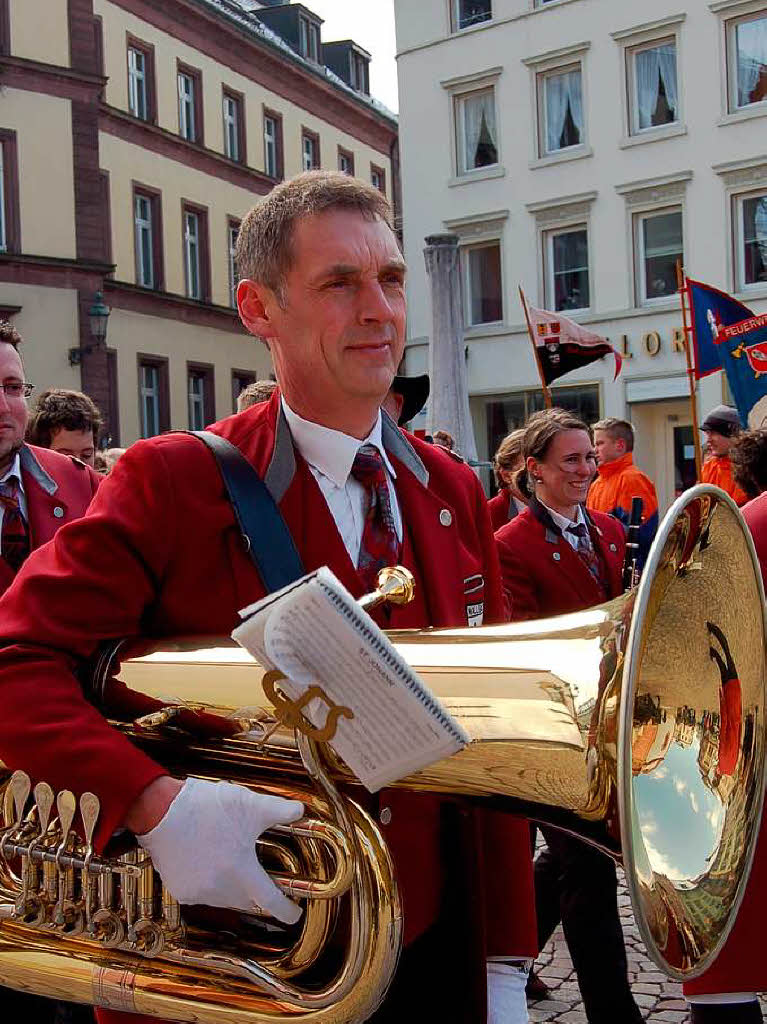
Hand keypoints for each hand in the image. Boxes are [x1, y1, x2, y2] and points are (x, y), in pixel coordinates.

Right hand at [135, 777, 303, 923]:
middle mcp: (220, 888)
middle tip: (261, 876)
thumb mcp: (250, 804)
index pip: (270, 901)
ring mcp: (198, 892)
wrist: (161, 810)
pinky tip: (210, 863)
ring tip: (232, 862)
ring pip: (225, 898)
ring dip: (234, 887)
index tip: (293, 915)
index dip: (286, 911)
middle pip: (248, 900)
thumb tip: (300, 812)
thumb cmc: (206, 807)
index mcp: (242, 871)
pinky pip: (204, 894)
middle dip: (257, 892)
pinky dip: (212, 884)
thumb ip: (279, 810)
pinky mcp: (180, 890)